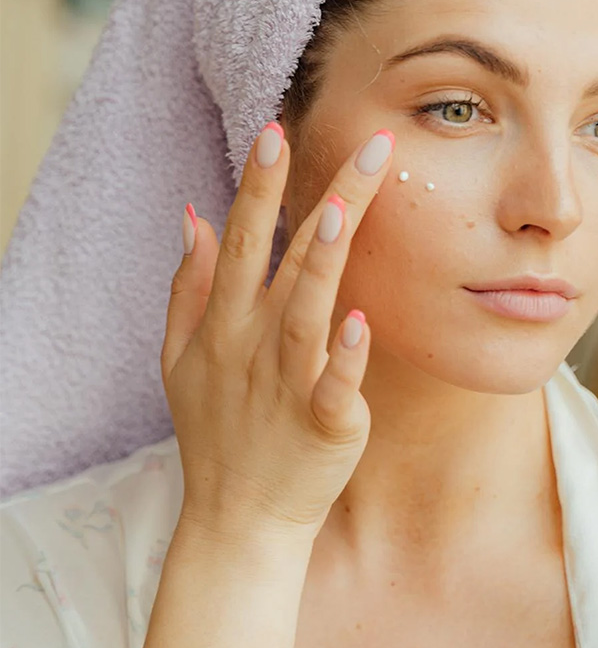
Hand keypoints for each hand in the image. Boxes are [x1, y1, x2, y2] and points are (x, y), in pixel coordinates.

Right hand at [160, 122, 394, 547]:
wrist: (238, 517)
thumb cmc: (216, 428)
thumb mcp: (180, 356)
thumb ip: (190, 285)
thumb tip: (193, 215)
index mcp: (227, 321)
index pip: (242, 238)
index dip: (259, 185)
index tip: (276, 130)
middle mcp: (254, 342)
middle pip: (291, 257)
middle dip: (325, 196)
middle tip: (367, 145)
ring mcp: (287, 382)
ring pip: (306, 311)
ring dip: (323, 261)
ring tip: (344, 211)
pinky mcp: (322, 423)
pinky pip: (334, 385)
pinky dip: (346, 357)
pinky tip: (361, 321)